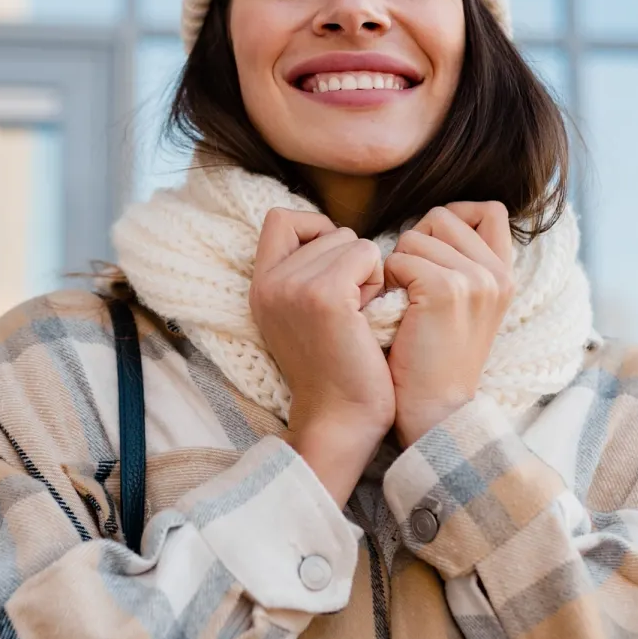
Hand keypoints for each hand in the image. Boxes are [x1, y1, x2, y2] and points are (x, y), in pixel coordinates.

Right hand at [248, 209, 394, 503]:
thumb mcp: (302, 316)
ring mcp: (294, 287)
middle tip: (350, 310)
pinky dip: (377, 281)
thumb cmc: (338, 371)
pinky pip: (367, 254)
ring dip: (366, 273)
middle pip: (328, 230)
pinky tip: (368, 317)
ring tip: (358, 316)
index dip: (315, 229)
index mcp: (260, 287)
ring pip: (351, 240)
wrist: (341, 420)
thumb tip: (335, 234)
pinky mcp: (324, 295)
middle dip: (350, 262)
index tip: (334, 267)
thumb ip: (304, 275)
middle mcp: (270, 283)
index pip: (280, 218)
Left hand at [384, 202, 515, 445]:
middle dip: (416, 242)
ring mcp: (475, 280)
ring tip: (404, 305)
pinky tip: (396, 313)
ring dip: (397, 265)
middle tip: (411, 286)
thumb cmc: (432, 360)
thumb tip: (429, 223)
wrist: (433, 412)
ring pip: (415, 235)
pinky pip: (399, 259)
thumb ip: (459, 264)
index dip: (454, 216)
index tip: (432, 247)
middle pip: (443, 216)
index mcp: (505, 275)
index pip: (490, 209)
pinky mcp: (446, 290)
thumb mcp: (463, 307)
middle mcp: (497, 274)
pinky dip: (387, 283)